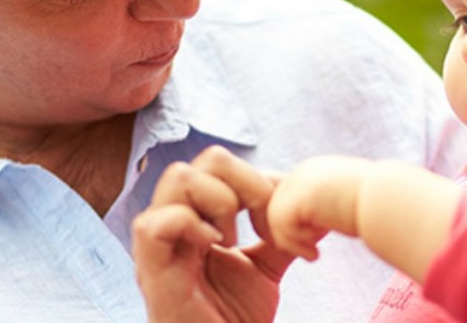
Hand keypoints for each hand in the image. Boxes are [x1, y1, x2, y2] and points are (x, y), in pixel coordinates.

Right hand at [132, 146, 294, 322]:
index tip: (285, 219)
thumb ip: (282, 232)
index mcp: (199, 214)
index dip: (262, 181)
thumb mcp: (267, 266)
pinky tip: (216, 248)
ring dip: (220, 202)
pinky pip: (155, 224)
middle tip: (264, 224)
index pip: (225, 164)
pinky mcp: (151, 272)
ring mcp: (159, 244)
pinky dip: (191, 226)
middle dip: (247, 183)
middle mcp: (175, 220)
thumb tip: (315, 205)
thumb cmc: (235, 318)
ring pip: (179, 177)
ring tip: (234, 239)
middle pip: (207, 159)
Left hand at [266, 155, 371, 260]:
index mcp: (314, 171)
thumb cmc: (379, 205)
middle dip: (288, 233)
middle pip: (274, 207)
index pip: (288, 198)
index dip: (297, 223)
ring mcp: (297, 183)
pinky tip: (316, 255)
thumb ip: (330, 206)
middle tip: (312, 251)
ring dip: (291, 242)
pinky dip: (295, 246)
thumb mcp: (347, 202)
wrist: (387, 199)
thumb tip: (323, 221)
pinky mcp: (296, 199)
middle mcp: (302, 172)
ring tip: (314, 254)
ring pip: (273, 219)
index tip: (318, 241)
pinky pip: (280, 228)